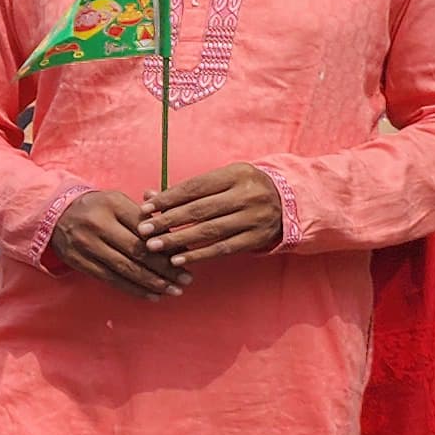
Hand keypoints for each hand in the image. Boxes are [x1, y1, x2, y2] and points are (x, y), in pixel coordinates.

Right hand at [49, 189, 187, 298]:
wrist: (54, 214)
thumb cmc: (96, 208)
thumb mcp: (118, 202)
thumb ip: (145, 216)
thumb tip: (175, 239)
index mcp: (113, 205)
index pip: (146, 229)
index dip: (168, 245)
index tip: (187, 256)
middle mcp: (98, 224)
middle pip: (138, 251)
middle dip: (165, 268)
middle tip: (186, 279)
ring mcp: (86, 245)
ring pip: (125, 268)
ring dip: (152, 282)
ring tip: (173, 290)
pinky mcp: (79, 261)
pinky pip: (110, 279)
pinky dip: (133, 289)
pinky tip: (151, 295)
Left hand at [141, 164, 283, 268]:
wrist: (291, 202)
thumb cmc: (245, 188)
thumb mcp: (224, 180)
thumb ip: (189, 189)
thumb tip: (148, 195)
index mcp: (237, 175)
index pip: (195, 188)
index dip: (168, 198)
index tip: (145, 208)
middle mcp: (248, 195)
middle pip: (200, 210)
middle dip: (168, 220)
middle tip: (144, 230)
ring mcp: (254, 218)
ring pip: (209, 231)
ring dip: (178, 240)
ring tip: (153, 246)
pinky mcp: (257, 238)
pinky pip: (223, 248)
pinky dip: (198, 255)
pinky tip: (178, 259)